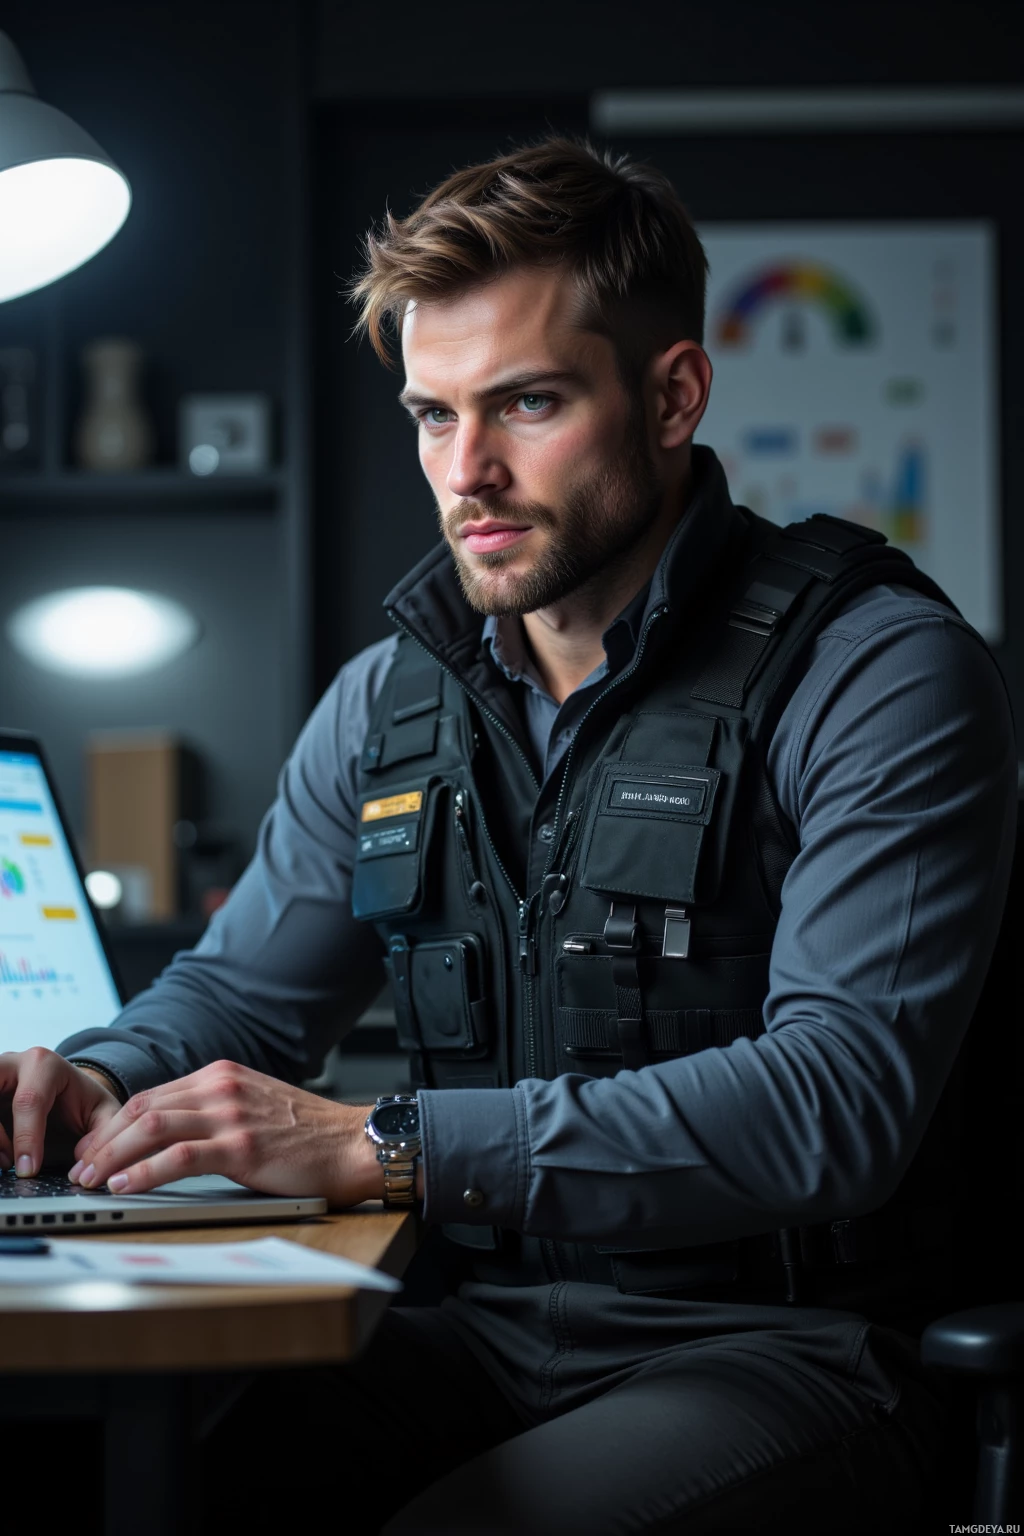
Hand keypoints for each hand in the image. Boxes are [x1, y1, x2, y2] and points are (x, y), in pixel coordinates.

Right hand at [0, 1049, 121, 1175]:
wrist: (67, 1091)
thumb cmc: (82, 1102)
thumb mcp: (103, 1112)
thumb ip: (103, 1133)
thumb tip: (83, 1162)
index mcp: (45, 1064)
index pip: (28, 1100)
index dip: (26, 1138)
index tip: (29, 1169)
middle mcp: (12, 1063)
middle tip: (8, 1162)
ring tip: (5, 1163)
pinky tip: (1, 1158)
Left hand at [69, 1059, 385, 1205]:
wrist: (352, 1143)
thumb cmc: (308, 1134)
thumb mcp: (255, 1106)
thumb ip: (216, 1112)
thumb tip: (170, 1138)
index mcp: (221, 1076)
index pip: (151, 1097)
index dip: (114, 1125)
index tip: (93, 1149)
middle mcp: (222, 1088)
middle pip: (143, 1109)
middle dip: (103, 1141)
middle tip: (80, 1168)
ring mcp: (231, 1114)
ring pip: (152, 1127)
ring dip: (113, 1155)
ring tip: (91, 1180)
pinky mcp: (242, 1145)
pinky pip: (179, 1156)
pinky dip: (145, 1171)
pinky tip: (125, 1185)